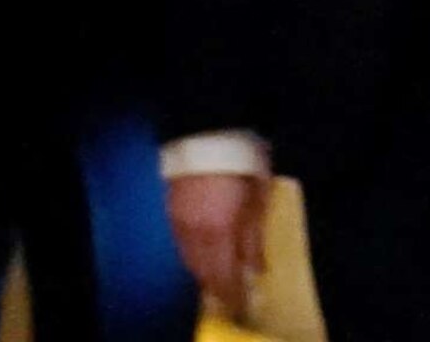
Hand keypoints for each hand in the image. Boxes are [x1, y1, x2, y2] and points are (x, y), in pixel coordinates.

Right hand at [166, 171, 269, 318]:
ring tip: (219, 279)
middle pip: (202, 271)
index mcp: (218, 230)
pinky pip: (181, 244)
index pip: (223, 275)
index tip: (242, 304)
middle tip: (230, 296)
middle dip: (216, 287)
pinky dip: (193, 255)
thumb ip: (254, 234)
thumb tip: (255, 267)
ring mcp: (178, 221)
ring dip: (203, 272)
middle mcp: (193, 232)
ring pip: (188, 260)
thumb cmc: (243, 157)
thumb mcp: (259, 194)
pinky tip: (204, 255)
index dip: (232, 294)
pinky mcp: (171, 210)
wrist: (208, 126)